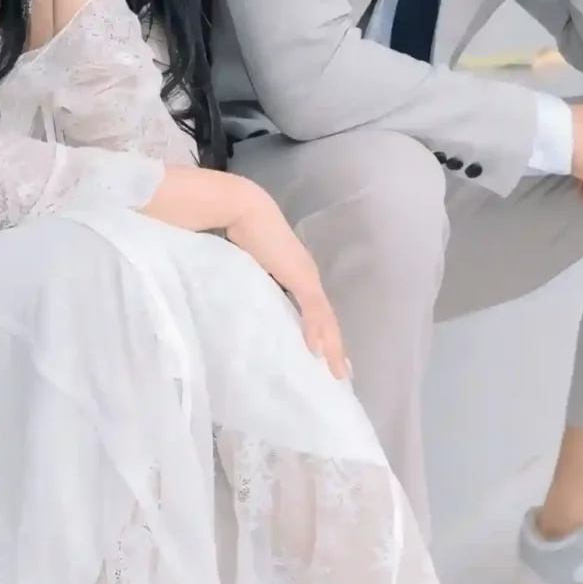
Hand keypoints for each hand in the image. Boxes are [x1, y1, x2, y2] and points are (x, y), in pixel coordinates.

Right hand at [223, 186, 350, 380]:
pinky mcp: (301, 276)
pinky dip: (317, 331)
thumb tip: (251, 304)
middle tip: (340, 374)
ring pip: (325, 318)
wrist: (242, 209)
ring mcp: (307, 276)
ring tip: (336, 371)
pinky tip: (318, 350)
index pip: (316, 310)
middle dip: (334, 346)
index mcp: (298, 273)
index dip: (323, 333)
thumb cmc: (244, 233)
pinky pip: (313, 310)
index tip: (325, 356)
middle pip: (327, 318)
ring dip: (332, 346)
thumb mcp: (252, 268)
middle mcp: (308, 276)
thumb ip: (257, 285)